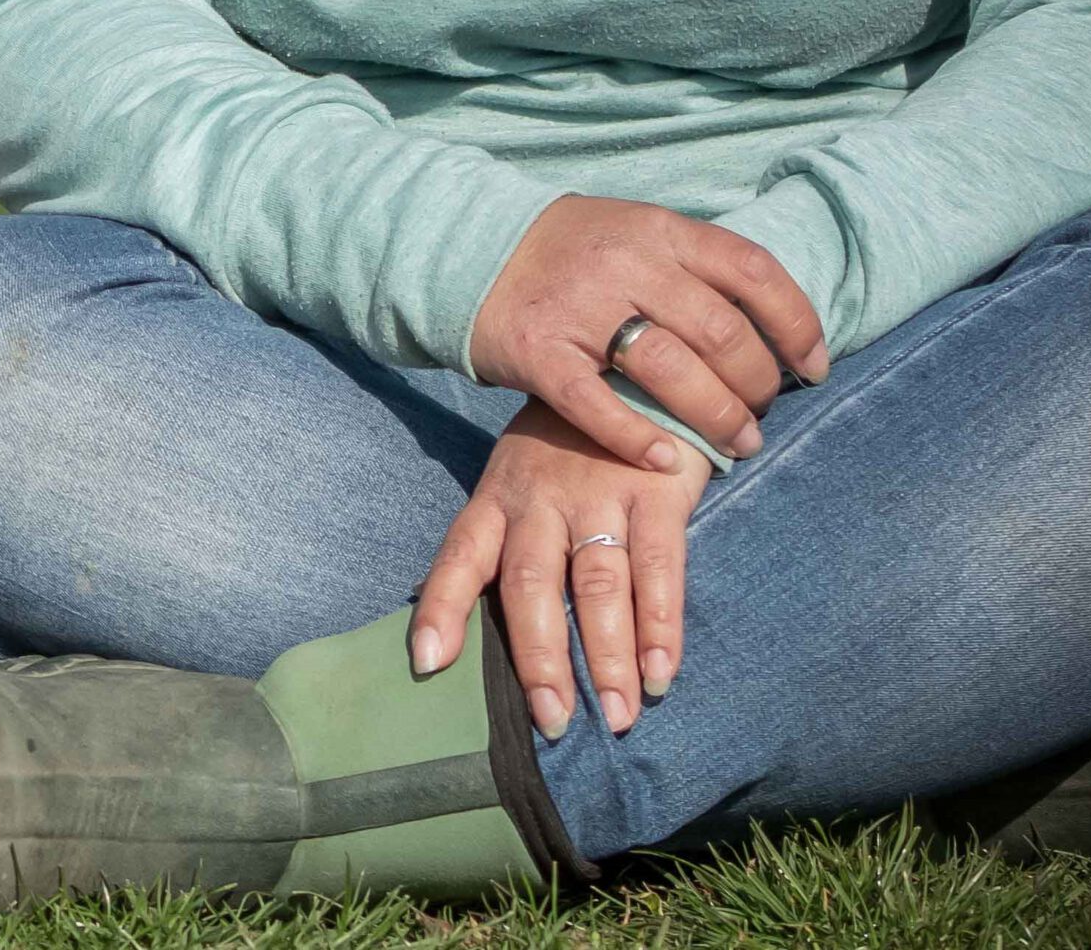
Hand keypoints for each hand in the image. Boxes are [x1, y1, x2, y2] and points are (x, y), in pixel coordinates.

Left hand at [410, 400, 710, 736]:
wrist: (631, 369)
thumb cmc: (567, 445)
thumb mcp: (519, 479)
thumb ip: (504, 544)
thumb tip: (469, 629)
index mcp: (499, 497)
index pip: (460, 556)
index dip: (441, 608)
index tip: (427, 664)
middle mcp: (541, 498)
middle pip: (531, 584)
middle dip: (540, 658)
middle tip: (552, 722)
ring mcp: (599, 492)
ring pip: (597, 584)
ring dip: (609, 657)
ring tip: (618, 717)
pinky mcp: (656, 490)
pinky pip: (659, 567)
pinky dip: (661, 625)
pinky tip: (663, 673)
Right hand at [469, 196, 826, 469]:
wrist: (466, 248)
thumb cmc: (568, 250)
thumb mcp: (633, 232)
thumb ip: (692, 268)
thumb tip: (774, 326)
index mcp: (656, 229)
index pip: (752, 271)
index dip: (796, 324)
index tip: (812, 366)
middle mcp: (623, 263)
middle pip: (721, 333)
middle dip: (758, 386)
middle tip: (761, 414)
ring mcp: (579, 308)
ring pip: (673, 373)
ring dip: (717, 419)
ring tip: (736, 444)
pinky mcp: (538, 352)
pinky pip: (600, 407)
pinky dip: (640, 440)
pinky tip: (666, 461)